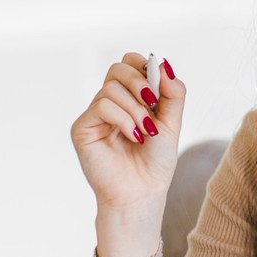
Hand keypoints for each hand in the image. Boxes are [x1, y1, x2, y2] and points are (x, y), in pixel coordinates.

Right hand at [70, 52, 185, 211]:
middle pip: (118, 68)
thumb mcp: (172, 123)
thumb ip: (173, 93)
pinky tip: (134, 136)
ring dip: (135, 108)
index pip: (130, 63)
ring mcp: (95, 115)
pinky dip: (123, 118)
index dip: (144, 67)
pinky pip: (101, 106)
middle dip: (140, 82)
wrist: (142, 192)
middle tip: (153, 103)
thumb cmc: (155, 162)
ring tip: (145, 132)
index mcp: (130, 98)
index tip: (159, 88)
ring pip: (111, 88)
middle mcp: (110, 102)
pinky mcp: (83, 128)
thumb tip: (164, 63)